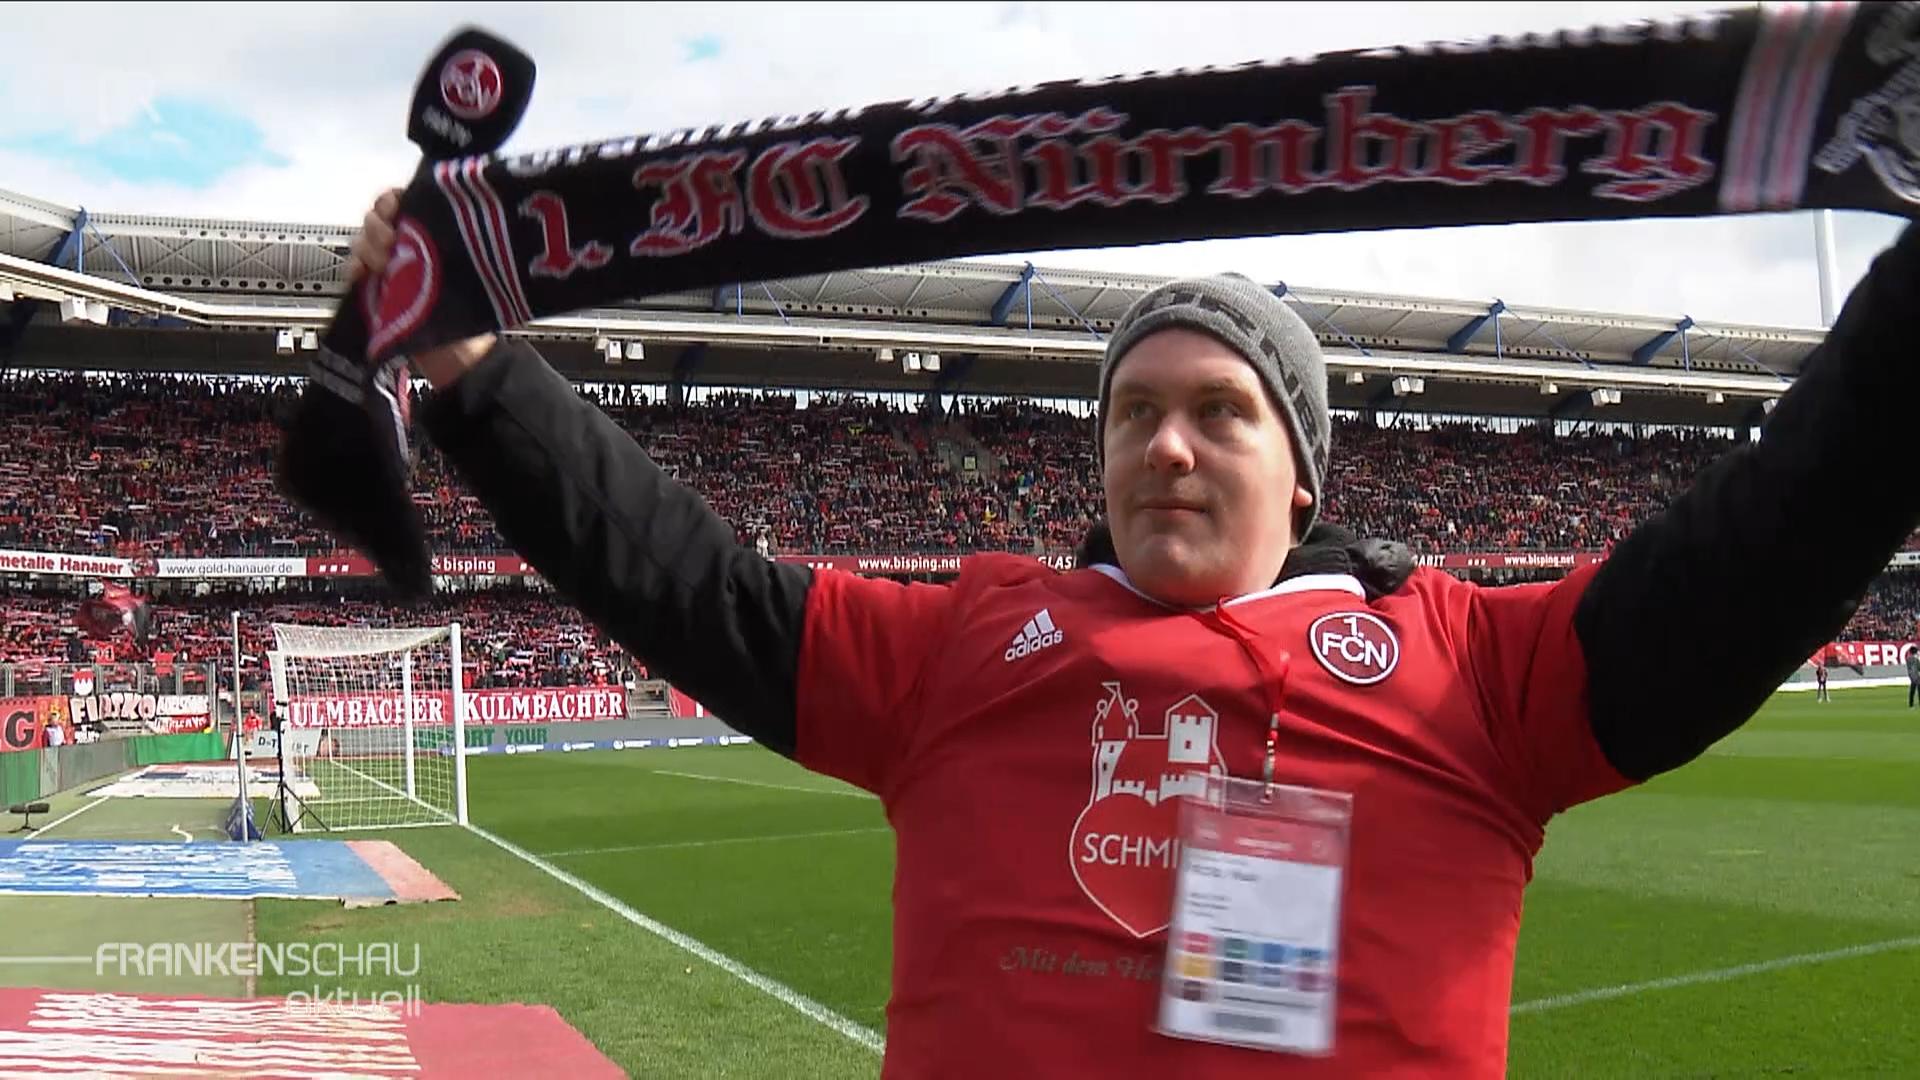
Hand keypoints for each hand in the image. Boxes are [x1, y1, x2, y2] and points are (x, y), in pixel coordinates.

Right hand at [345, 187, 496, 388]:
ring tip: (380, 263)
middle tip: (391, 242)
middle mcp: (405, 248)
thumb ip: (453, 251)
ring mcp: (385, 268)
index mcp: (429, 237)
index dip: (394, 201)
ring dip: (367, 246)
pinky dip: (352, 269)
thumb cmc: (469, 319)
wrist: (455, 361)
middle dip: (379, 225)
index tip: (397, 210)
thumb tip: (449, 225)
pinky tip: (361, 274)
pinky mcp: (371, 290)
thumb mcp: (470, 278)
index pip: (404, 202)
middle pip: (377, 219)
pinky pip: (352, 270)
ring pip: (362, 241)